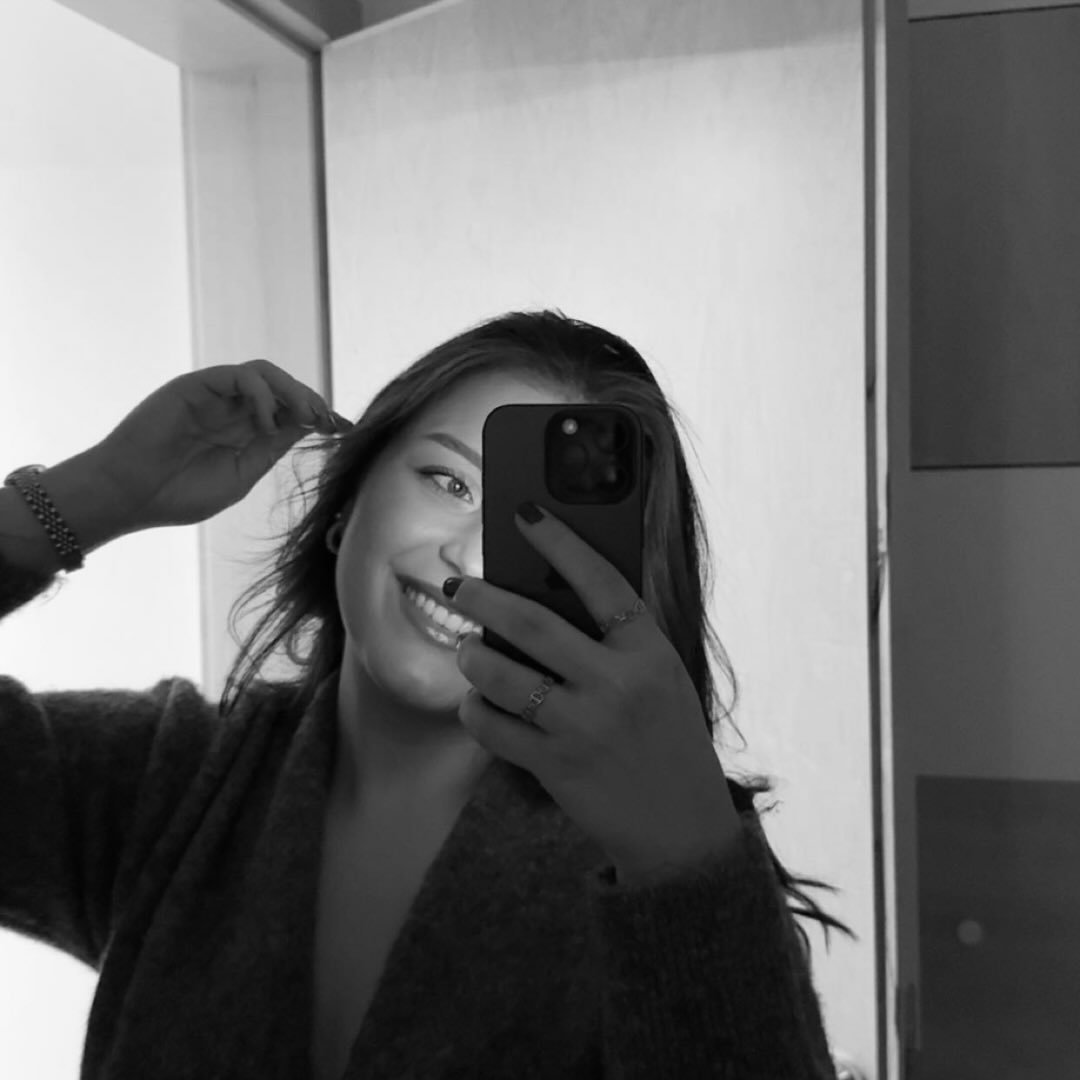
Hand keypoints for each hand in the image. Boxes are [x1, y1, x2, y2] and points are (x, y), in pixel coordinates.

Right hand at [93, 359, 350, 528]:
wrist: (130, 496)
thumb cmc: (179, 494)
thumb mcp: (241, 474)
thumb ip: (272, 449)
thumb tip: (309, 428)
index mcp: (246, 432)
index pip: (292, 412)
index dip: (321, 417)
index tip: (347, 430)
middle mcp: (233, 408)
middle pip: (285, 389)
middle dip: (313, 402)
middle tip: (330, 424)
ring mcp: (214, 394)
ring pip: (266, 374)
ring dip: (293, 392)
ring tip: (307, 419)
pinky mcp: (196, 385)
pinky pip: (239, 376)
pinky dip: (262, 395)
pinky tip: (267, 423)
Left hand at [448, 503, 742, 882]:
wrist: (684, 829)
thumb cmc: (668, 739)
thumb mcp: (660, 679)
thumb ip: (616, 642)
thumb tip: (543, 596)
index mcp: (651, 652)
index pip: (602, 581)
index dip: (561, 542)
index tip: (526, 514)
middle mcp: (619, 684)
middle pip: (533, 623)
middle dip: (483, 597)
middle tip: (457, 586)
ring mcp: (585, 727)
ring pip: (502, 675)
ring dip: (471, 655)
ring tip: (466, 647)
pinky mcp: (557, 766)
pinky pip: (494, 728)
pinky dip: (475, 710)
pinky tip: (474, 702)